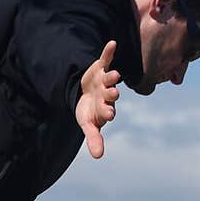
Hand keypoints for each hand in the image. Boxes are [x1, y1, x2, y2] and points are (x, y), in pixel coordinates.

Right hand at [75, 40, 120, 159]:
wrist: (85, 94)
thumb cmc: (89, 111)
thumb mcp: (87, 124)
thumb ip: (93, 138)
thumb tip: (98, 157)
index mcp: (105, 108)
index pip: (107, 111)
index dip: (108, 112)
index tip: (109, 115)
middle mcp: (108, 93)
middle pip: (110, 94)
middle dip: (111, 93)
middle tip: (114, 93)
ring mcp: (105, 80)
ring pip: (109, 78)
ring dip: (111, 76)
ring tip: (114, 75)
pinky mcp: (100, 67)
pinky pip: (106, 58)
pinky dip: (109, 51)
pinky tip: (112, 43)